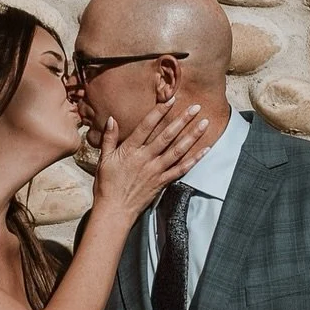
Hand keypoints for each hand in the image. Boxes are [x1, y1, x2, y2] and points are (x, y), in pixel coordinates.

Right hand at [91, 98, 211, 222]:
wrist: (114, 210)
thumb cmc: (106, 185)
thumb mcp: (104, 159)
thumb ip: (109, 138)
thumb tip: (112, 118)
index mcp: (130, 150)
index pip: (146, 126)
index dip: (159, 112)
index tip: (171, 99)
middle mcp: (145, 158)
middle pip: (167, 135)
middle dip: (182, 120)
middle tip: (196, 107)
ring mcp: (156, 171)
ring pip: (177, 150)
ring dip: (192, 136)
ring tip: (204, 123)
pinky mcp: (162, 182)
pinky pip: (181, 170)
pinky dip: (194, 160)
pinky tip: (205, 150)